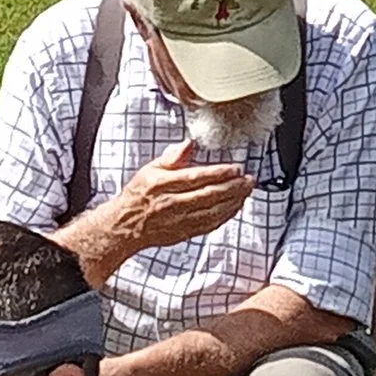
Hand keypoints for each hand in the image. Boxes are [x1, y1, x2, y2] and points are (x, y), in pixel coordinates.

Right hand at [110, 140, 257, 253]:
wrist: (125, 226)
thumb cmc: (138, 195)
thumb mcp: (149, 170)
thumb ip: (171, 157)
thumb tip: (189, 143)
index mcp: (162, 184)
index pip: (196, 177)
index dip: (219, 173)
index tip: (236, 168)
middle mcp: (172, 203)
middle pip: (209, 195)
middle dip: (233, 187)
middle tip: (249, 179)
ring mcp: (179, 220)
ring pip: (213, 212)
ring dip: (233, 202)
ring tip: (246, 191)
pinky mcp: (184, 232)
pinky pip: (210, 225)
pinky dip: (225, 216)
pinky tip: (235, 207)